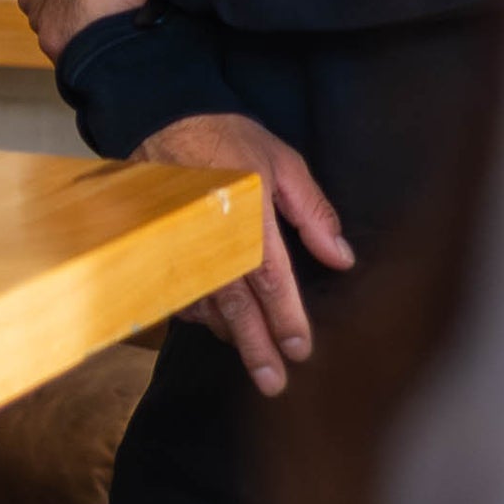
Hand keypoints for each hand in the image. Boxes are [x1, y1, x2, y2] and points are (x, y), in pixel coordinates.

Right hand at [134, 111, 351, 395]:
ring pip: (207, 305)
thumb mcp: (284, 163)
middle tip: (273, 383)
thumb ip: (313, 213)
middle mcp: (211, 238)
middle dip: (256, 347)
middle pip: (236, 305)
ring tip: (254, 360)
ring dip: (231, 335)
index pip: (270, 279)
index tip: (300, 349)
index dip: (285, 318)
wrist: (164, 120)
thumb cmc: (229, 141)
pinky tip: (217, 325)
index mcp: (246, 217)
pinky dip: (199, 313)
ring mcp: (181, 245)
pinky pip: (179, 292)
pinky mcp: (162, 248)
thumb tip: (340, 259)